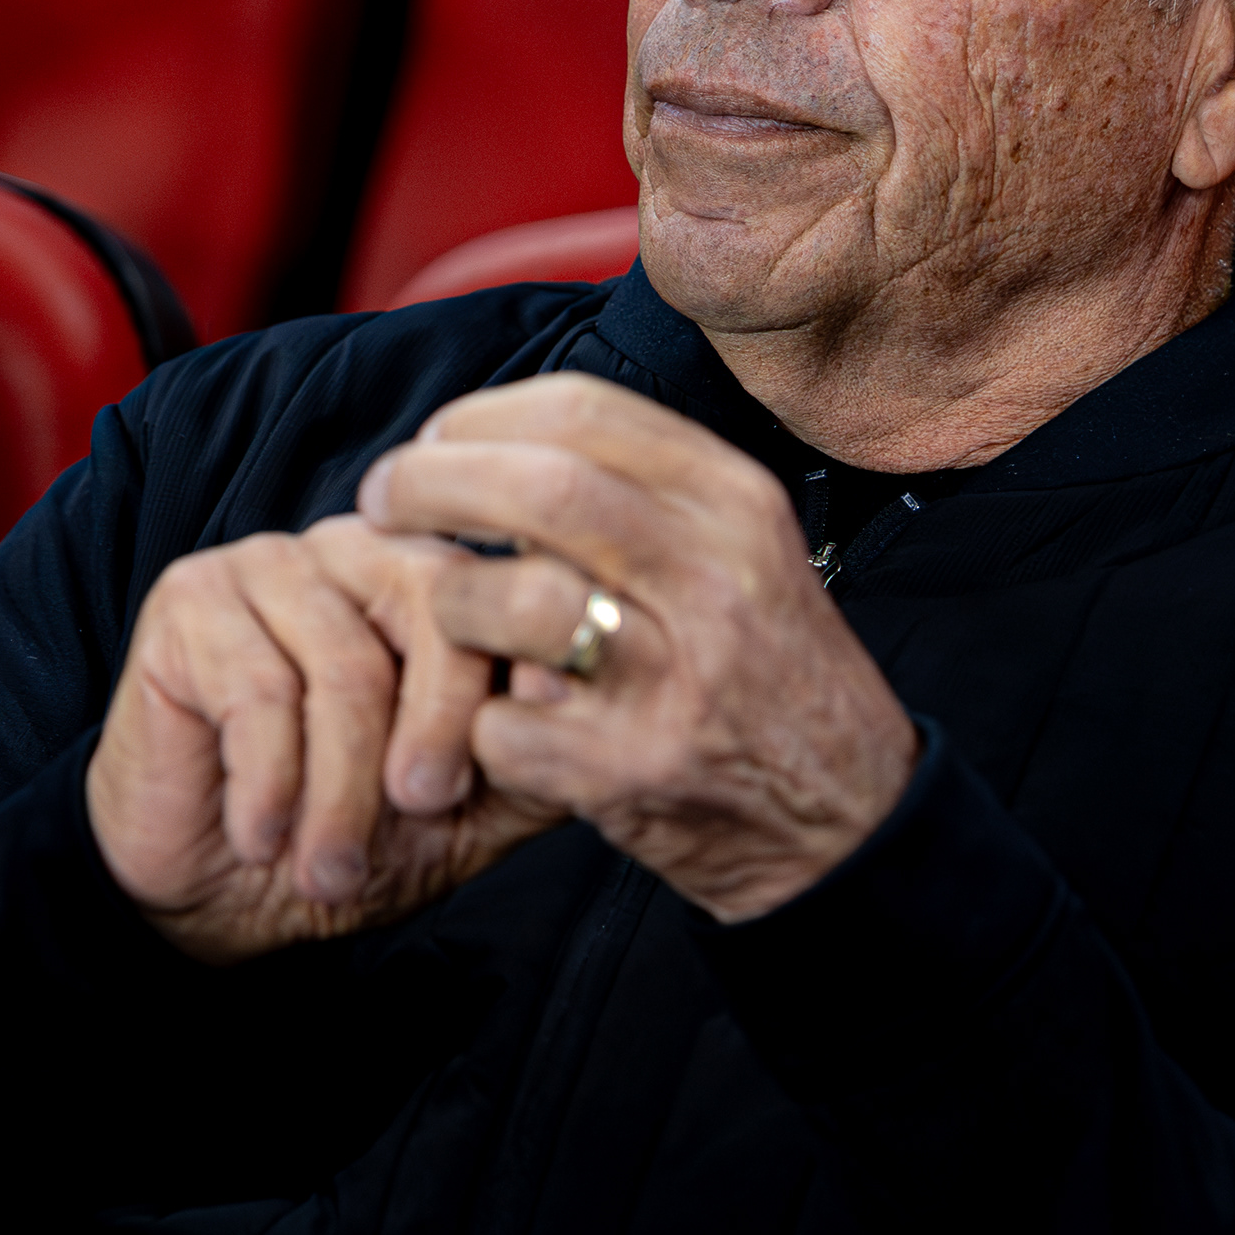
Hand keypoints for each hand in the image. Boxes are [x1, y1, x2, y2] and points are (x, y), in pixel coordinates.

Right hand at [86, 517, 563, 962]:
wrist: (212, 891)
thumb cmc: (345, 839)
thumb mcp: (466, 813)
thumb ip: (531, 756)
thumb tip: (590, 706)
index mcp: (437, 579)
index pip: (509, 591)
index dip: (523, 674)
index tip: (521, 760)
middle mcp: (360, 549)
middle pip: (438, 608)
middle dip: (439, 726)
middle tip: (425, 810)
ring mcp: (272, 564)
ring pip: (345, 666)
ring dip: (342, 791)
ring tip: (330, 869)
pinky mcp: (191, 600)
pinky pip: (257, 689)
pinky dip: (270, 784)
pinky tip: (262, 837)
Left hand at [356, 374, 921, 921]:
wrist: (850, 821)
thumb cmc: (770, 675)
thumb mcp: (745, 553)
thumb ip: (644, 494)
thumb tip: (496, 441)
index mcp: (737, 507)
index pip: (582, 413)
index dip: (479, 417)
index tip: (435, 439)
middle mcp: (714, 580)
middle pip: (536, 489)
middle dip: (431, 482)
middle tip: (384, 498)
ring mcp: (673, 680)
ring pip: (503, 601)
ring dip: (448, 608)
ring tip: (450, 623)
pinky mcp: (630, 771)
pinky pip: (498, 724)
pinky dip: (478, 726)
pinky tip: (505, 725)